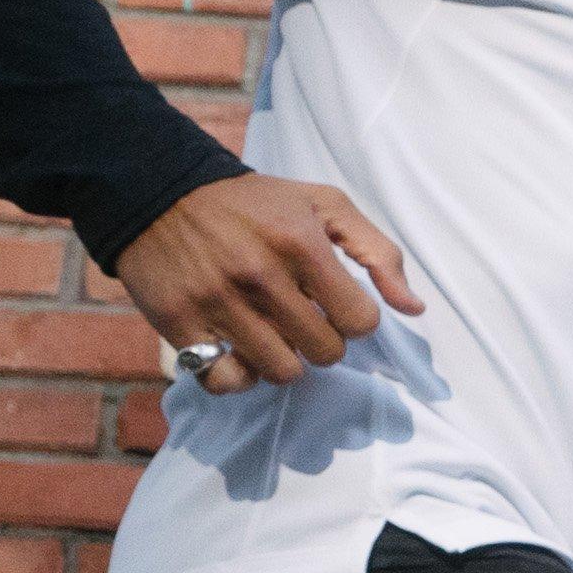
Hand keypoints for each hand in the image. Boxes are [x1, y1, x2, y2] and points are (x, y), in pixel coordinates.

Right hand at [109, 169, 424, 392]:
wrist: (159, 190)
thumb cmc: (253, 203)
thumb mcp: (323, 204)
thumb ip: (377, 251)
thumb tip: (414, 308)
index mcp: (300, 243)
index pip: (360, 321)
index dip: (355, 319)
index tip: (336, 305)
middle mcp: (259, 276)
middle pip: (325, 352)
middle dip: (323, 340)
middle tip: (303, 319)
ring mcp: (217, 302)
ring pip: (281, 372)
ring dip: (285, 360)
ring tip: (273, 334)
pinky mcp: (179, 323)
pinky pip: (225, 381)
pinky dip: (237, 377)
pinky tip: (239, 353)